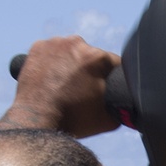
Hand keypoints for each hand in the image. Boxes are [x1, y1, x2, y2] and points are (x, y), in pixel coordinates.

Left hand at [0, 36, 122, 137]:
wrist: (38, 121)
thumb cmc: (74, 121)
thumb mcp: (110, 119)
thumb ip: (123, 106)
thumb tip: (128, 103)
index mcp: (98, 57)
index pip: (114, 63)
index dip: (113, 76)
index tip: (106, 86)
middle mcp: (77, 43)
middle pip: (91, 55)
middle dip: (89, 69)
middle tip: (81, 89)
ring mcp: (54, 43)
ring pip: (70, 52)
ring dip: (70, 63)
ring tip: (64, 85)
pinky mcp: (37, 47)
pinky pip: (51, 52)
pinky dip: (52, 63)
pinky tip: (51, 79)